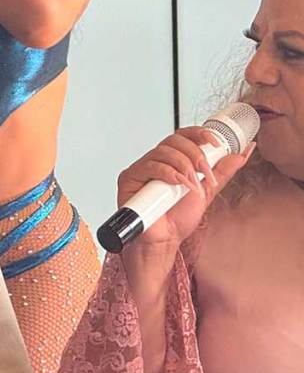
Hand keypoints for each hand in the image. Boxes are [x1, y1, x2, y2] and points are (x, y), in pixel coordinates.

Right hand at [117, 127, 254, 250]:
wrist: (165, 239)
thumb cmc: (178, 218)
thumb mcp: (208, 190)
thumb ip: (223, 171)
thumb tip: (242, 152)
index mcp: (174, 160)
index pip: (184, 135)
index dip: (199, 133)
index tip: (215, 142)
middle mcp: (157, 160)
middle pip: (175, 140)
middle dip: (195, 154)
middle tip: (204, 173)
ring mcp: (143, 168)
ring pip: (163, 151)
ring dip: (183, 165)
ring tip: (191, 184)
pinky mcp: (130, 177)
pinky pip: (149, 165)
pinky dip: (167, 172)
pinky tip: (177, 183)